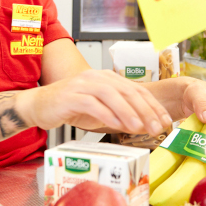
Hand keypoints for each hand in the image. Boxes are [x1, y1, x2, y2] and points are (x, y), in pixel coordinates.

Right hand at [17, 69, 172, 134]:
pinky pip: (93, 104)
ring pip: (112, 96)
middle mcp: (97, 77)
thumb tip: (143, 125)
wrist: (39, 105)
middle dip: (145, 111)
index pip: (137, 91)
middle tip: (157, 127)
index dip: (153, 106)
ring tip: (139, 127)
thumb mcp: (100, 109)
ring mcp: (83, 85)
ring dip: (128, 112)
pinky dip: (106, 115)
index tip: (165, 121)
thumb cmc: (70, 107)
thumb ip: (119, 113)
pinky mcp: (71, 96)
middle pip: (128, 92)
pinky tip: (116, 126)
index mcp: (107, 78)